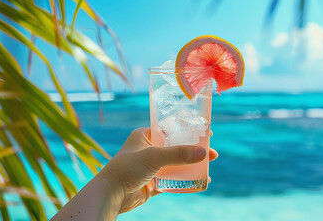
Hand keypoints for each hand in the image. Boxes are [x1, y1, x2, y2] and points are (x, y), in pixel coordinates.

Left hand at [98, 127, 217, 213]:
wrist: (111, 194)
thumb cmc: (127, 168)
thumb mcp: (154, 156)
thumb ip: (179, 154)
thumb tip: (204, 153)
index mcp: (144, 135)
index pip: (170, 129)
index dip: (188, 130)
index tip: (205, 131)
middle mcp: (147, 149)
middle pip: (176, 148)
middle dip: (194, 150)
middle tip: (212, 152)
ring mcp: (150, 167)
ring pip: (175, 164)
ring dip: (191, 165)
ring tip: (208, 167)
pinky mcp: (151, 183)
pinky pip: (172, 180)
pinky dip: (184, 180)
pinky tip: (198, 181)